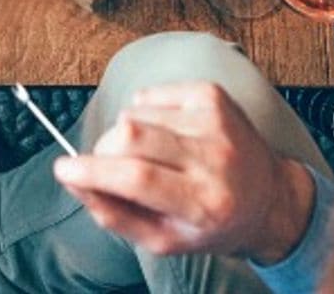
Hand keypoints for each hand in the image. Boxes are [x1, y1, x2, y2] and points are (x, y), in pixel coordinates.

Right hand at [54, 82, 314, 264]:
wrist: (270, 196)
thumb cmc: (212, 224)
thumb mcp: (165, 240)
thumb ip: (115, 214)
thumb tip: (73, 181)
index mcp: (205, 202)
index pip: (137, 177)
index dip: (92, 171)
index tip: (63, 169)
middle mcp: (214, 157)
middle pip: (131, 134)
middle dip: (104, 149)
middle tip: (107, 164)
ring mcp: (215, 119)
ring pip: (136, 112)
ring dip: (128, 133)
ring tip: (153, 153)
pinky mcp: (212, 94)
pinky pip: (150, 93)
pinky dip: (145, 112)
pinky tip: (166, 132)